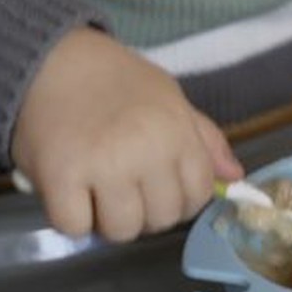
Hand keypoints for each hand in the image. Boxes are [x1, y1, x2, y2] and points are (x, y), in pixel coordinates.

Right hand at [11, 27, 243, 240]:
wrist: (56, 61)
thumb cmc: (119, 80)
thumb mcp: (171, 98)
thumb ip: (204, 140)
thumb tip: (235, 177)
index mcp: (177, 132)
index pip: (199, 193)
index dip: (184, 200)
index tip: (164, 189)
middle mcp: (146, 151)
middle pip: (163, 217)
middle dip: (150, 212)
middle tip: (130, 189)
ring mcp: (103, 167)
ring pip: (123, 230)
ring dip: (112, 220)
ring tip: (102, 192)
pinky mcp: (61, 178)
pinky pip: (76, 228)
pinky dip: (74, 219)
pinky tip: (74, 194)